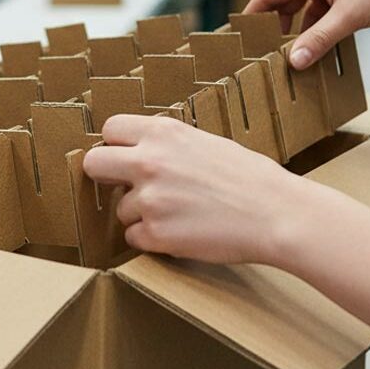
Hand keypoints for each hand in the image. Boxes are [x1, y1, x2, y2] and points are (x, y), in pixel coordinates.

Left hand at [82, 115, 318, 264]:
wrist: (276, 213)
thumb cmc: (248, 177)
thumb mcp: (203, 142)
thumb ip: (166, 144)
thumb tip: (137, 151)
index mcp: (163, 133)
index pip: (109, 129)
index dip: (116, 145)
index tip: (125, 157)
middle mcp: (148, 162)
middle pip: (93, 164)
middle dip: (105, 177)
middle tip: (128, 187)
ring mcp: (149, 199)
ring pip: (120, 209)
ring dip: (141, 215)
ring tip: (180, 214)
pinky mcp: (155, 234)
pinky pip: (135, 238)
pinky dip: (153, 239)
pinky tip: (182, 233)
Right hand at [244, 0, 369, 68]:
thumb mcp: (349, 17)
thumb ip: (319, 40)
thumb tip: (294, 62)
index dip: (252, 15)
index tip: (241, 37)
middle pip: (283, 2)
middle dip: (274, 27)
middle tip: (264, 52)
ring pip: (303, 9)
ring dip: (299, 31)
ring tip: (291, 55)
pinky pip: (321, 12)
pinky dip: (318, 29)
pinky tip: (319, 48)